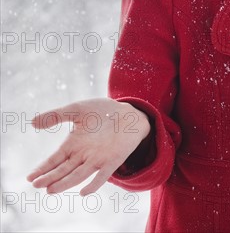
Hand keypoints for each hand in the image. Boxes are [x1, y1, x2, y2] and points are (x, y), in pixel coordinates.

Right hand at [26, 98, 150, 195]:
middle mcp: (83, 155)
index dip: (42, 169)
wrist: (129, 113)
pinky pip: (102, 175)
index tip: (30, 177)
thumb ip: (56, 115)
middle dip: (50, 178)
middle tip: (37, 185)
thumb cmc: (102, 111)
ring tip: (51, 189)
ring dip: (66, 183)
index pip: (54, 160)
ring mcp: (97, 159)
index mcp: (73, 145)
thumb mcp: (77, 109)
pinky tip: (84, 192)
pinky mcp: (112, 160)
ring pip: (78, 175)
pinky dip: (94, 184)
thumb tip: (32, 123)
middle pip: (63, 170)